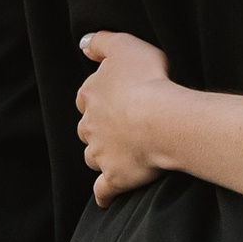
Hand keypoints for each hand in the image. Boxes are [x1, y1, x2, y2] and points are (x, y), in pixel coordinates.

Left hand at [78, 28, 177, 204]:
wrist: (159, 119)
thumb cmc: (146, 79)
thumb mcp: (124, 46)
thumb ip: (101, 41)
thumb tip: (83, 43)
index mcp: (91, 95)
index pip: (86, 96)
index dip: (98, 96)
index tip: (112, 97)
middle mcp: (90, 126)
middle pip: (88, 128)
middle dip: (98, 128)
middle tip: (119, 125)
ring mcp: (101, 154)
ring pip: (94, 157)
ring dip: (102, 156)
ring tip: (118, 155)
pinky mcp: (115, 177)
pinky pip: (104, 190)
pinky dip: (104, 195)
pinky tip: (105, 199)